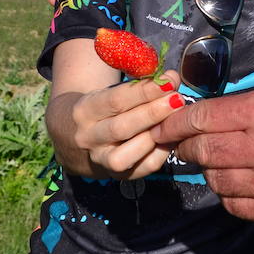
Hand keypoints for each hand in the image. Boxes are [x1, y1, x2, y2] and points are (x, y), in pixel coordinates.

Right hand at [65, 69, 182, 180]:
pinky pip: (142, 168)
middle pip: (121, 128)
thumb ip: (137, 83)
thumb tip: (171, 78)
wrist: (75, 136)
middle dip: (153, 113)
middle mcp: (88, 138)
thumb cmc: (103, 106)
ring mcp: (100, 160)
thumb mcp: (109, 90)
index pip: (115, 100)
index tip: (170, 80)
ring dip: (155, 137)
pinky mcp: (117, 175)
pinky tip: (172, 137)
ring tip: (176, 120)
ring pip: (126, 155)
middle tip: (178, 99)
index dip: (145, 90)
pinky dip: (160, 154)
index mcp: (85, 110)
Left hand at [151, 85, 253, 224]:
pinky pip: (234, 204)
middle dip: (186, 146)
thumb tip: (203, 115)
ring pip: (215, 180)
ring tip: (221, 160)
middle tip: (184, 143)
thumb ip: (245, 105)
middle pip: (203, 151)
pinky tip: (240, 180)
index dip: (175, 122)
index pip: (202, 118)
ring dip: (210, 170)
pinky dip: (229, 192)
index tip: (162, 125)